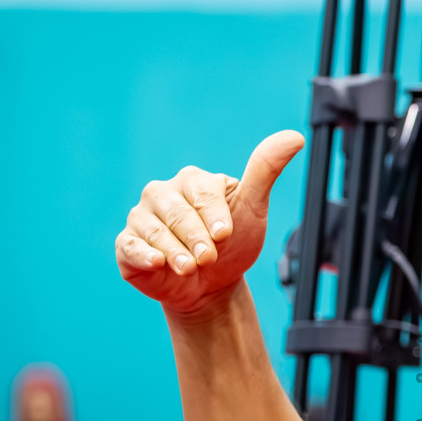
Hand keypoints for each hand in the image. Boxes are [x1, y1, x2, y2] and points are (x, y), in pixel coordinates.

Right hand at [115, 131, 304, 316]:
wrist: (213, 283)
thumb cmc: (232, 242)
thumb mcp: (253, 207)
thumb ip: (265, 171)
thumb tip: (293, 137)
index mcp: (192, 181)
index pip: (201, 192)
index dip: (214, 215)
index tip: (226, 235)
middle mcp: (162, 194)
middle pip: (177, 213)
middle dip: (196, 238)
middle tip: (209, 258)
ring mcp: (142, 218)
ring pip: (154, 231)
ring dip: (174, 252)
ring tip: (190, 268)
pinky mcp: (127, 243)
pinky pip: (130, 246)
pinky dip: (143, 255)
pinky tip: (157, 263)